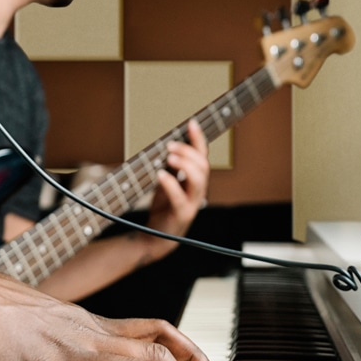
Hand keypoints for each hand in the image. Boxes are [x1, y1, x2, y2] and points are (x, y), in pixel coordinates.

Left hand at [148, 120, 209, 240]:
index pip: (203, 156)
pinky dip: (170, 183)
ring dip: (185, 164)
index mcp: (196, 181)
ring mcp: (192, 203)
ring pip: (199, 180)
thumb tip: (168, 144)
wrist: (156, 237)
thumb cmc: (164, 207)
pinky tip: (161, 174)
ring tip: (170, 156)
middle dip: (189, 152)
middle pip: (203, 166)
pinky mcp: (182, 214)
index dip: (198, 139)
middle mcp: (198, 191)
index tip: (191, 123)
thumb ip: (172, 166)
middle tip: (171, 145)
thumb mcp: (167, 181)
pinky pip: (180, 197)